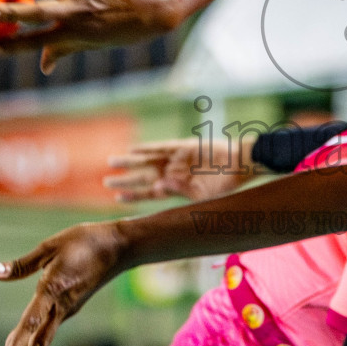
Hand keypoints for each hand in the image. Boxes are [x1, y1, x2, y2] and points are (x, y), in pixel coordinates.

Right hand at [0, 0, 180, 73]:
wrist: (154, 8)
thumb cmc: (120, 30)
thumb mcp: (91, 43)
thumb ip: (62, 51)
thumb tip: (43, 67)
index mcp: (73, 33)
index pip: (35, 43)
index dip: (9, 46)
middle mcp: (78, 10)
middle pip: (39, 13)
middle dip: (11, 14)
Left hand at [0, 220, 127, 345]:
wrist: (119, 247)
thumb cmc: (85, 240)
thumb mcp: (50, 246)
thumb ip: (20, 264)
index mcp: (54, 291)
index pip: (34, 322)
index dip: (20, 343)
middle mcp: (61, 307)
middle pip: (40, 345)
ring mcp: (66, 311)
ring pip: (43, 343)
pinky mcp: (68, 308)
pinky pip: (46, 332)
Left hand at [104, 136, 260, 202]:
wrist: (241, 165)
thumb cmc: (226, 186)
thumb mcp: (204, 198)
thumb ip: (181, 194)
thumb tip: (158, 189)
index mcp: (178, 189)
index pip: (150, 194)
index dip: (134, 195)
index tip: (117, 198)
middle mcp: (174, 174)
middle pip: (144, 177)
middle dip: (126, 179)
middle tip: (106, 181)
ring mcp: (177, 160)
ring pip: (148, 161)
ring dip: (131, 162)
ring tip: (111, 162)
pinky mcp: (184, 147)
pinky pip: (161, 148)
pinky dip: (147, 149)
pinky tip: (133, 149)